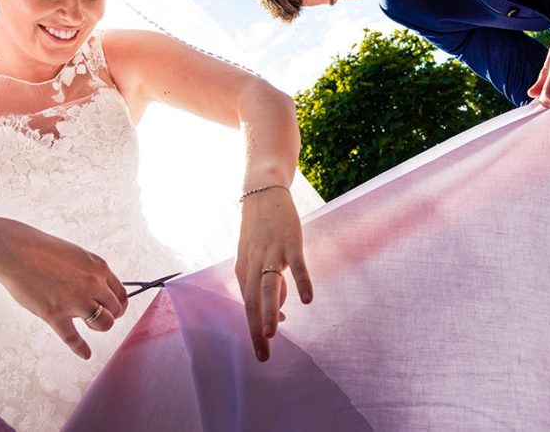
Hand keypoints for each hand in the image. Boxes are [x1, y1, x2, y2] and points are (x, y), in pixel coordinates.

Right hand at [0, 221, 127, 359]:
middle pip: (115, 310)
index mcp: (99, 268)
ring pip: (103, 324)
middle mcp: (92, 284)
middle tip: (99, 317)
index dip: (118, 304)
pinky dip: (81, 349)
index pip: (121, 293)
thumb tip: (101, 291)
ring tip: (89, 324)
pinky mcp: (55, 314)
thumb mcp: (78, 256)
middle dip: (109, 315)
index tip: (114, 309)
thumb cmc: (44, 251)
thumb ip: (91, 273)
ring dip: (98, 326)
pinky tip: (86, 354)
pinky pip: (74, 338)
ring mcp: (74, 300)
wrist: (15, 251)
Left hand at [235, 186, 312, 361]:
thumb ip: (264, 282)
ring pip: (269, 287)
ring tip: (271, 334)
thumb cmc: (260, 229)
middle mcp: (253, 263)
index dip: (255, 325)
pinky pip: (297, 266)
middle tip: (262, 355)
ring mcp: (272, 252)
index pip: (248, 304)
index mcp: (243, 268)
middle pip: (253, 302)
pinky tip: (307, 300)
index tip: (265, 343)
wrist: (262, 193)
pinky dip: (302, 283)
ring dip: (270, 311)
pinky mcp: (290, 243)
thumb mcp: (255, 256)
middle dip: (256, 331)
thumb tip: (280, 308)